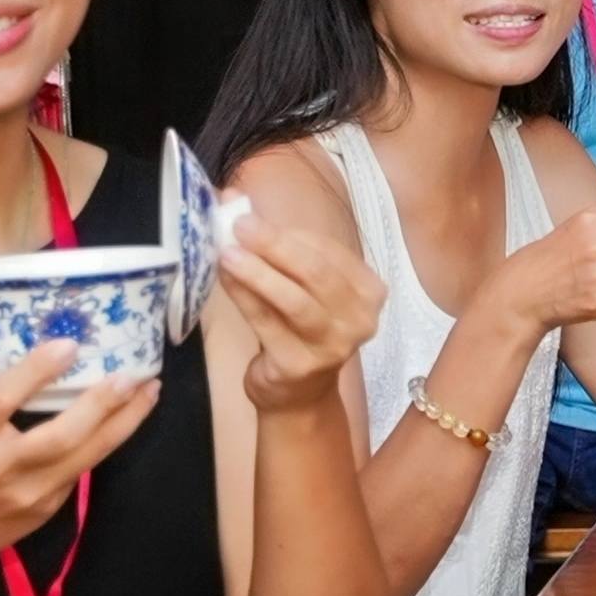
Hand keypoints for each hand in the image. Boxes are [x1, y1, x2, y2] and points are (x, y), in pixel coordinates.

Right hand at [0, 342, 160, 573]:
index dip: (34, 372)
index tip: (68, 345)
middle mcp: (1, 468)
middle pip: (60, 436)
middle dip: (101, 403)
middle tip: (131, 374)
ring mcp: (30, 492)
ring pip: (87, 456)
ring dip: (124, 422)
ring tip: (150, 391)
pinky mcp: (48, 507)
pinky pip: (82, 469)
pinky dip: (106, 441)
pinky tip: (126, 417)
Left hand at [212, 218, 382, 410]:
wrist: (299, 394)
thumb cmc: (301, 330)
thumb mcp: (306, 288)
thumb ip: (283, 251)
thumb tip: (237, 201)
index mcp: (369, 292)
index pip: (329, 252)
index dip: (288, 230)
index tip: (246, 211)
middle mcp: (360, 319)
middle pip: (316, 273)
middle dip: (275, 244)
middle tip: (239, 224)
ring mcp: (333, 346)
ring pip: (295, 300)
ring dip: (259, 272)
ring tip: (228, 251)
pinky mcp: (299, 365)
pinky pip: (268, 323)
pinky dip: (245, 296)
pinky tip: (226, 278)